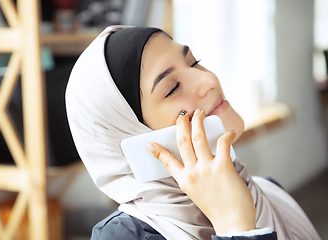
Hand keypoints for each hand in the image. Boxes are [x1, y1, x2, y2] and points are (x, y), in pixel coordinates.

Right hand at [147, 109, 255, 234]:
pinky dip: (226, 135)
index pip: (168, 161)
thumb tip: (200, 155)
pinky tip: (230, 133)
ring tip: (199, 114)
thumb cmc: (217, 208)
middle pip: (183, 142)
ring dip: (198, 122)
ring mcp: (207, 168)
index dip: (158, 151)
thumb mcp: (197, 192)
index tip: (150, 143)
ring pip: (198, 137)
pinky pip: (222, 143)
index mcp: (185, 180)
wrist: (233, 222)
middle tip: (182, 115)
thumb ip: (194, 174)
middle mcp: (193, 172)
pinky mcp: (223, 166)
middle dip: (181, 125)